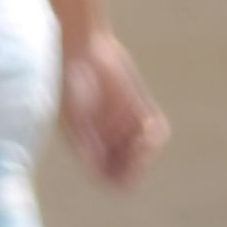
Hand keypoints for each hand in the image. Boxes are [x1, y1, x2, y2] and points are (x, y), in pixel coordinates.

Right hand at [64, 31, 169, 188]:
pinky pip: (158, 130)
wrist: (81, 46)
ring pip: (146, 153)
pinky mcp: (139, 107)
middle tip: (139, 148)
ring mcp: (124, 125)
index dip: (122, 178)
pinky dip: (157, 133)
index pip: (110, 180)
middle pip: (130, 170)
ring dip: (148, 151)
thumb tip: (94, 165)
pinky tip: (150, 127)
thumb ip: (84, 139)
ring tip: (146, 135)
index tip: (126, 162)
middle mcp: (107, 140)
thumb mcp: (73, 112)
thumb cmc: (68, 80)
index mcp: (87, 148)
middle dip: (138, 166)